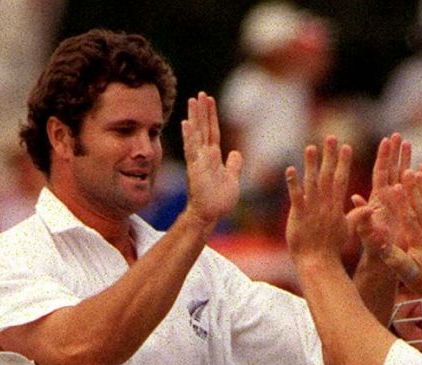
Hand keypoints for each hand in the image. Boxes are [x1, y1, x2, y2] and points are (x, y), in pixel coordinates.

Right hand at [182, 93, 242, 227]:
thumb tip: (236, 153)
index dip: (212, 116)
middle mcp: (203, 156)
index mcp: (212, 156)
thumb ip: (234, 165)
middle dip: (202, 111)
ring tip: (192, 100)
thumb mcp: (232, 179)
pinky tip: (185, 123)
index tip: (210, 100)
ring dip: (194, 117)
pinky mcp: (194, 169)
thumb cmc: (218, 200)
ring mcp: (198, 161)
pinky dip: (189, 136)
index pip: (212, 131)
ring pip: (196, 134)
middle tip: (201, 94)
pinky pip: (191, 149)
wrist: (210, 215)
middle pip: (203, 128)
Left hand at [284, 138, 353, 266]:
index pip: (341, 180)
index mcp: (336, 206)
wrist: (318, 263)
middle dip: (330, 156)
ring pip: (312, 182)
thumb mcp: (347, 231)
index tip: (346, 146)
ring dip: (311, 164)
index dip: (343, 163)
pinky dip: (293, 183)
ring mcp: (312, 209)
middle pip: (328, 175)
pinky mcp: (299, 216)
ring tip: (311, 147)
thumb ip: (357, 216)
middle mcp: (325, 204)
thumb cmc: (331, 249)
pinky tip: (290, 169)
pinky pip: (296, 196)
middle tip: (331, 137)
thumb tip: (371, 208)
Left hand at [350, 134, 409, 254]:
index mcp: (378, 202)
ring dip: (405, 161)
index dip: (384, 157)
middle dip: (394, 153)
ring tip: (408, 143)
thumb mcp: (368, 234)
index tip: (387, 140)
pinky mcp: (404, 212)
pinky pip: (412, 192)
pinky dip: (417, 180)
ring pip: (401, 178)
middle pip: (391, 171)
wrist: (383, 266)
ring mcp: (396, 205)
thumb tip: (355, 198)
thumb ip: (364, 217)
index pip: (381, 174)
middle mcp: (386, 200)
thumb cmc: (375, 252)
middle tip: (398, 135)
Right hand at [363, 168, 421, 299]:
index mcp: (418, 242)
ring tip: (418, 171)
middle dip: (412, 188)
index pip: (408, 218)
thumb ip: (394, 258)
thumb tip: (380, 245)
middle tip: (407, 170)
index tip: (395, 186)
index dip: (401, 202)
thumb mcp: (406, 274)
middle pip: (419, 207)